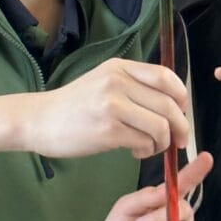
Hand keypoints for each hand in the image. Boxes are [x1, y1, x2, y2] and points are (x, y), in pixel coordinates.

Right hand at [33, 59, 189, 158]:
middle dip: (181, 127)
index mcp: (120, 68)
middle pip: (169, 105)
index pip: (166, 77)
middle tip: (179, 141)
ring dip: (163, 142)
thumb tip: (172, 103)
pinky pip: (144, 142)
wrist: (38, 120)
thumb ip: (133, 86)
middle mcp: (117, 82)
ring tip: (151, 147)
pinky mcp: (107, 130)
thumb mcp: (103, 82)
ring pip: (160, 126)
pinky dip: (147, 150)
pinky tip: (136, 152)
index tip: (182, 113)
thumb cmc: (73, 106)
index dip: (182, 97)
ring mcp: (112, 106)